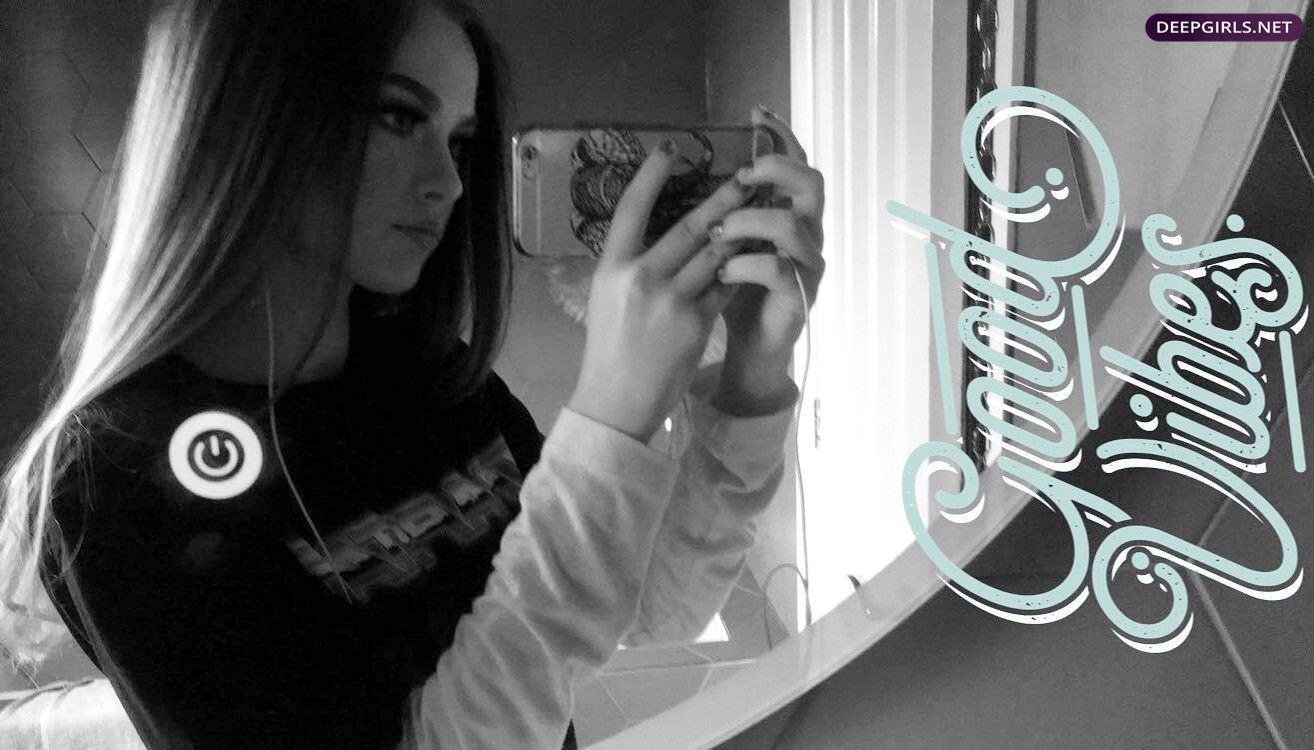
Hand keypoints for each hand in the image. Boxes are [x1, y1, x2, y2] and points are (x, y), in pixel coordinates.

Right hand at [568, 139, 754, 442]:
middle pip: (689, 227)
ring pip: (717, 254)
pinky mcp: (697, 323)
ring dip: (741, 231)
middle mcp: (640, 278)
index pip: (630, 210)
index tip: (670, 148)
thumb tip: (658, 236)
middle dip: (723, 199)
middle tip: (745, 175)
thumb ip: (630, 267)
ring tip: (759, 211)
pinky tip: (756, 254)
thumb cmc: (610, 350)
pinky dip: (742, 267)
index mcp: (611, 268)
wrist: (617, 403)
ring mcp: (671, 301)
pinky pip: (726, 285)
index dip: (650, 176)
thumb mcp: (607, 299)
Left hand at [713, 106, 824, 413]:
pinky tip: (722, 271)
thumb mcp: (727, 240)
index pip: (797, 162)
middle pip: (812, 182)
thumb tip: (693, 163)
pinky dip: (745, 265)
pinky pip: (779, 270)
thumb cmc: (736, 289)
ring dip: (749, 221)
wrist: (749, 346)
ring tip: (717, 232)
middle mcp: (808, 233)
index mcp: (791, 213)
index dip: (781, 135)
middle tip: (741, 176)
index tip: (756, 113)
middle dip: (775, 169)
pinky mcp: (799, 296)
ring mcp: (808, 264)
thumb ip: (725, 206)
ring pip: (792, 224)